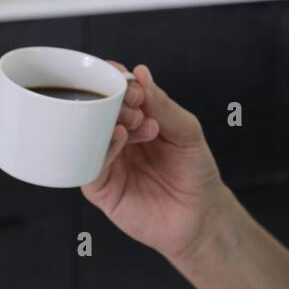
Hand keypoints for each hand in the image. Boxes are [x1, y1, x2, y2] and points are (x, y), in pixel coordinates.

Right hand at [80, 62, 229, 263]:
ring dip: (107, 120)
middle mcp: (116, 137)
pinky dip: (102, 148)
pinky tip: (120, 137)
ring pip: (89, 135)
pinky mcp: (101, 188)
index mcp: (135, 119)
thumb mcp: (187, 132)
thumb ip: (164, 106)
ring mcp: (106, 161)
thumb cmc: (194, 171)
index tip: (128, 78)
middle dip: (113, 100)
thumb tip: (142, 73)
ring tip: (134, 121)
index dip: (117, 81)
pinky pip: (90, 165)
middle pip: (98, 110)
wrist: (199, 215)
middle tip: (135, 102)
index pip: (116, 92)